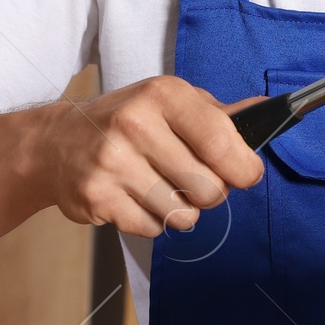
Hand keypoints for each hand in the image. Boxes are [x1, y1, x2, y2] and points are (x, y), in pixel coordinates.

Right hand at [40, 76, 264, 235]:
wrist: (56, 142)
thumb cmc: (126, 120)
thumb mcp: (170, 101)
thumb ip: (219, 114)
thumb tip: (267, 112)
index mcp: (162, 95)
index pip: (221, 142)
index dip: (244, 168)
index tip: (246, 174)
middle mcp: (135, 125)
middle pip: (209, 187)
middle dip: (211, 192)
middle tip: (194, 181)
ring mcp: (112, 163)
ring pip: (183, 214)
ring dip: (181, 209)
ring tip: (160, 187)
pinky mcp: (96, 197)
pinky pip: (152, 229)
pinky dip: (152, 221)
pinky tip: (136, 198)